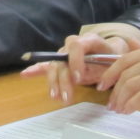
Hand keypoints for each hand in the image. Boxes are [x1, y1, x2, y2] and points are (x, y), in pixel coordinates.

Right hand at [21, 33, 135, 103]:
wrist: (112, 54)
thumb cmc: (114, 58)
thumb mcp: (114, 61)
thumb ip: (103, 67)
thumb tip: (92, 78)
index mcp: (88, 40)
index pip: (76, 46)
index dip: (75, 61)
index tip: (79, 79)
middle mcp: (73, 45)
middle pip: (62, 59)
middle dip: (63, 79)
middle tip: (67, 98)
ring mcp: (65, 53)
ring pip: (54, 66)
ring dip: (53, 82)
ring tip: (56, 97)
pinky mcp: (61, 62)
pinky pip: (46, 65)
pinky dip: (36, 70)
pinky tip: (25, 74)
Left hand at [103, 43, 139, 112]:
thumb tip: (128, 45)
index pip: (125, 59)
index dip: (109, 73)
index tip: (102, 86)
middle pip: (126, 73)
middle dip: (114, 90)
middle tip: (110, 104)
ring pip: (132, 85)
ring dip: (121, 100)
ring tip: (119, 110)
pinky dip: (132, 104)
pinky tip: (130, 111)